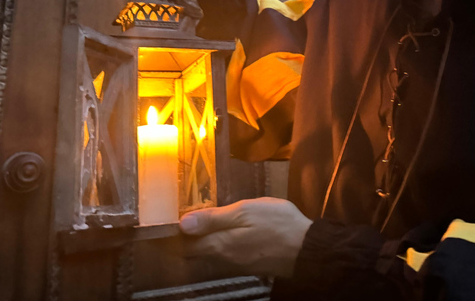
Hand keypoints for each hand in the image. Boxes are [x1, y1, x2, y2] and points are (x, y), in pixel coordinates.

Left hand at [178, 197, 312, 277]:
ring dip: (203, 240)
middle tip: (181, 218)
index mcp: (219, 245)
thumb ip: (213, 218)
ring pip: (211, 252)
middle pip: (196, 251)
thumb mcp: (245, 212)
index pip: (185, 246)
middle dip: (187, 238)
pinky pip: (226, 253)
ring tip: (200, 221)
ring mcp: (237, 262)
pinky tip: (225, 230)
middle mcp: (224, 258)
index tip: (166, 222)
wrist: (307, 248)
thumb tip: (182, 224)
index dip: (174, 235)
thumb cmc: (277, 224)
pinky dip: (220, 242)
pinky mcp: (250, 263)